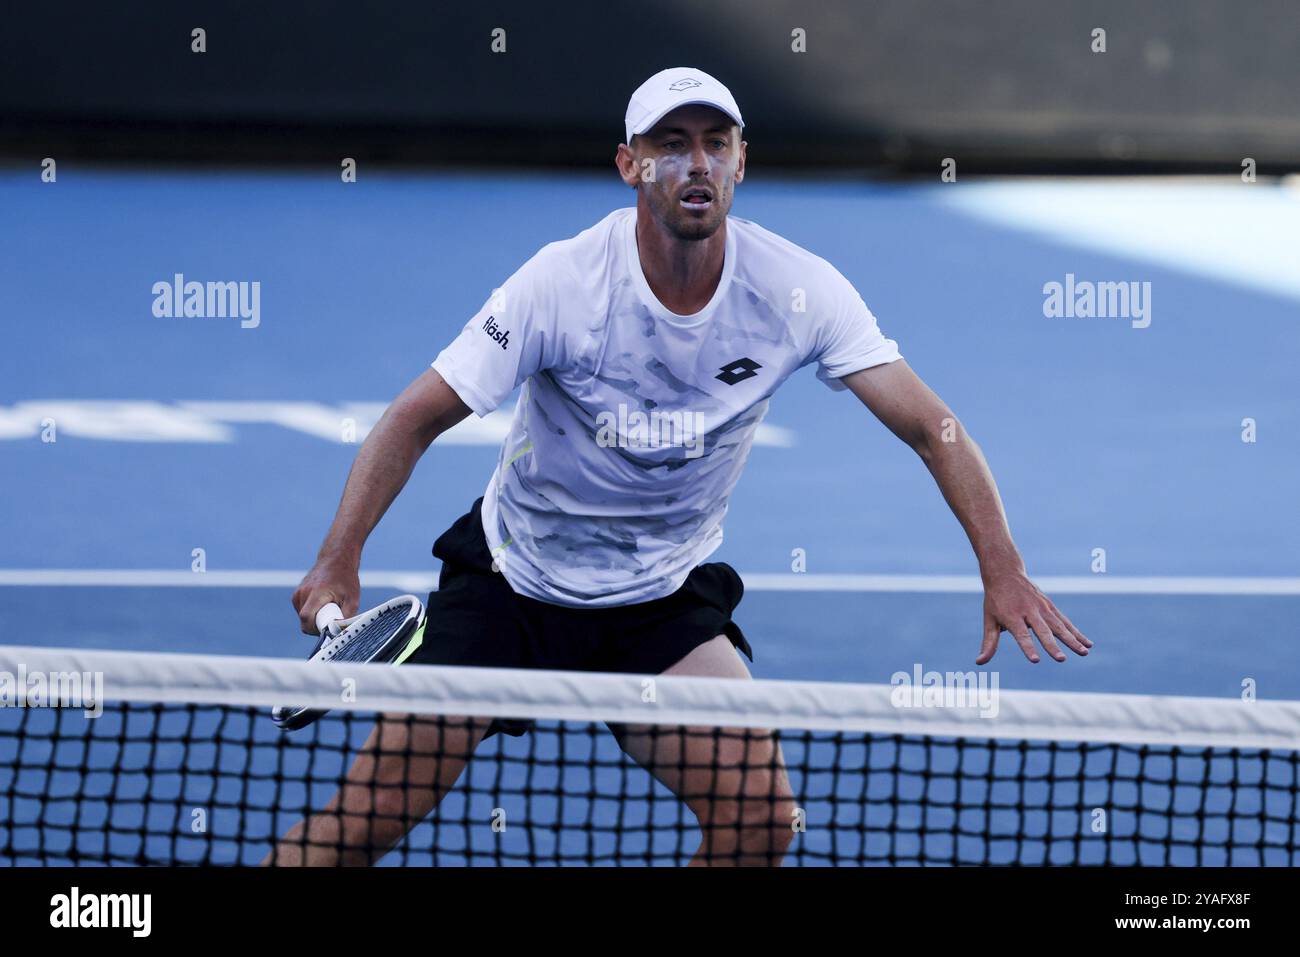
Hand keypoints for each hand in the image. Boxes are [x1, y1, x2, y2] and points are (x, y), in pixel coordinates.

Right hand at [292, 557, 359, 634]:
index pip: (306, 618)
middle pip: (304, 621)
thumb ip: (346, 617)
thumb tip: (340, 633)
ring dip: (314, 620)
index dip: (315, 629)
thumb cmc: (346, 579)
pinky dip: (312, 614)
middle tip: (332, 621)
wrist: (336, 559)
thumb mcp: (352, 599)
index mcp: (317, 593)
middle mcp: (303, 593)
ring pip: (303, 618)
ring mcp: (298, 593)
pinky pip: (302, 612)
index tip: (328, 630)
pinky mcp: (296, 595)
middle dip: (317, 627)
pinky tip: (322, 605)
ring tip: (329, 609)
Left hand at [977, 568, 1091, 664]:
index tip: (1035, 660)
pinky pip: (1065, 622)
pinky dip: (1077, 633)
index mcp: (1012, 616)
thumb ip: (989, 642)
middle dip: (1052, 646)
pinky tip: (1088, 644)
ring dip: (1072, 640)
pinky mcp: (1050, 606)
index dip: (1028, 647)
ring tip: (1084, 653)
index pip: (1021, 635)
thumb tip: (979, 663)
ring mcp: (1042, 608)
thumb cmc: (995, 600)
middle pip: (1043, 631)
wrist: (1006, 573)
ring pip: (1059, 626)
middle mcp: (1029, 612)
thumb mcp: (989, 620)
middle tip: (1061, 659)